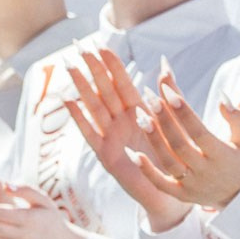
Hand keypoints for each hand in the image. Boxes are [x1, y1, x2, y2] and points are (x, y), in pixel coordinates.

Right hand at [64, 52, 185, 230]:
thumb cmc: (171, 158)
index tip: (101, 45)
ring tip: (71, 67)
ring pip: (95, 107)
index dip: (112, 65)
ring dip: (83, 87)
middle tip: (79, 48)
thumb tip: (164, 61)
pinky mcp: (106, 155)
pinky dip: (80, 118)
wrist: (170, 193)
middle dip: (93, 69)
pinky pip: (91, 133)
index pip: (123, 83)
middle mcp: (121, 122)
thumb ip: (168, 92)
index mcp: (138, 113)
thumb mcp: (171, 122)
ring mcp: (112, 137)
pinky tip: (68, 101)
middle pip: (105, 91)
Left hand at [135, 68, 239, 211]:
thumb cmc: (239, 161)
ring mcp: (192, 184)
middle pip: (179, 144)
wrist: (239, 197)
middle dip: (163, 119)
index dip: (183, 112)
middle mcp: (206, 171)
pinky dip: (145, 169)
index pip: (199, 132)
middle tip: (149, 96)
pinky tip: (132, 152)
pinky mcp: (180, 194)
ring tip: (139, 116)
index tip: (168, 91)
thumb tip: (222, 96)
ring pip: (167, 161)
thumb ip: (237, 118)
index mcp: (222, 155)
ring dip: (152, 139)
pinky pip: (160, 183)